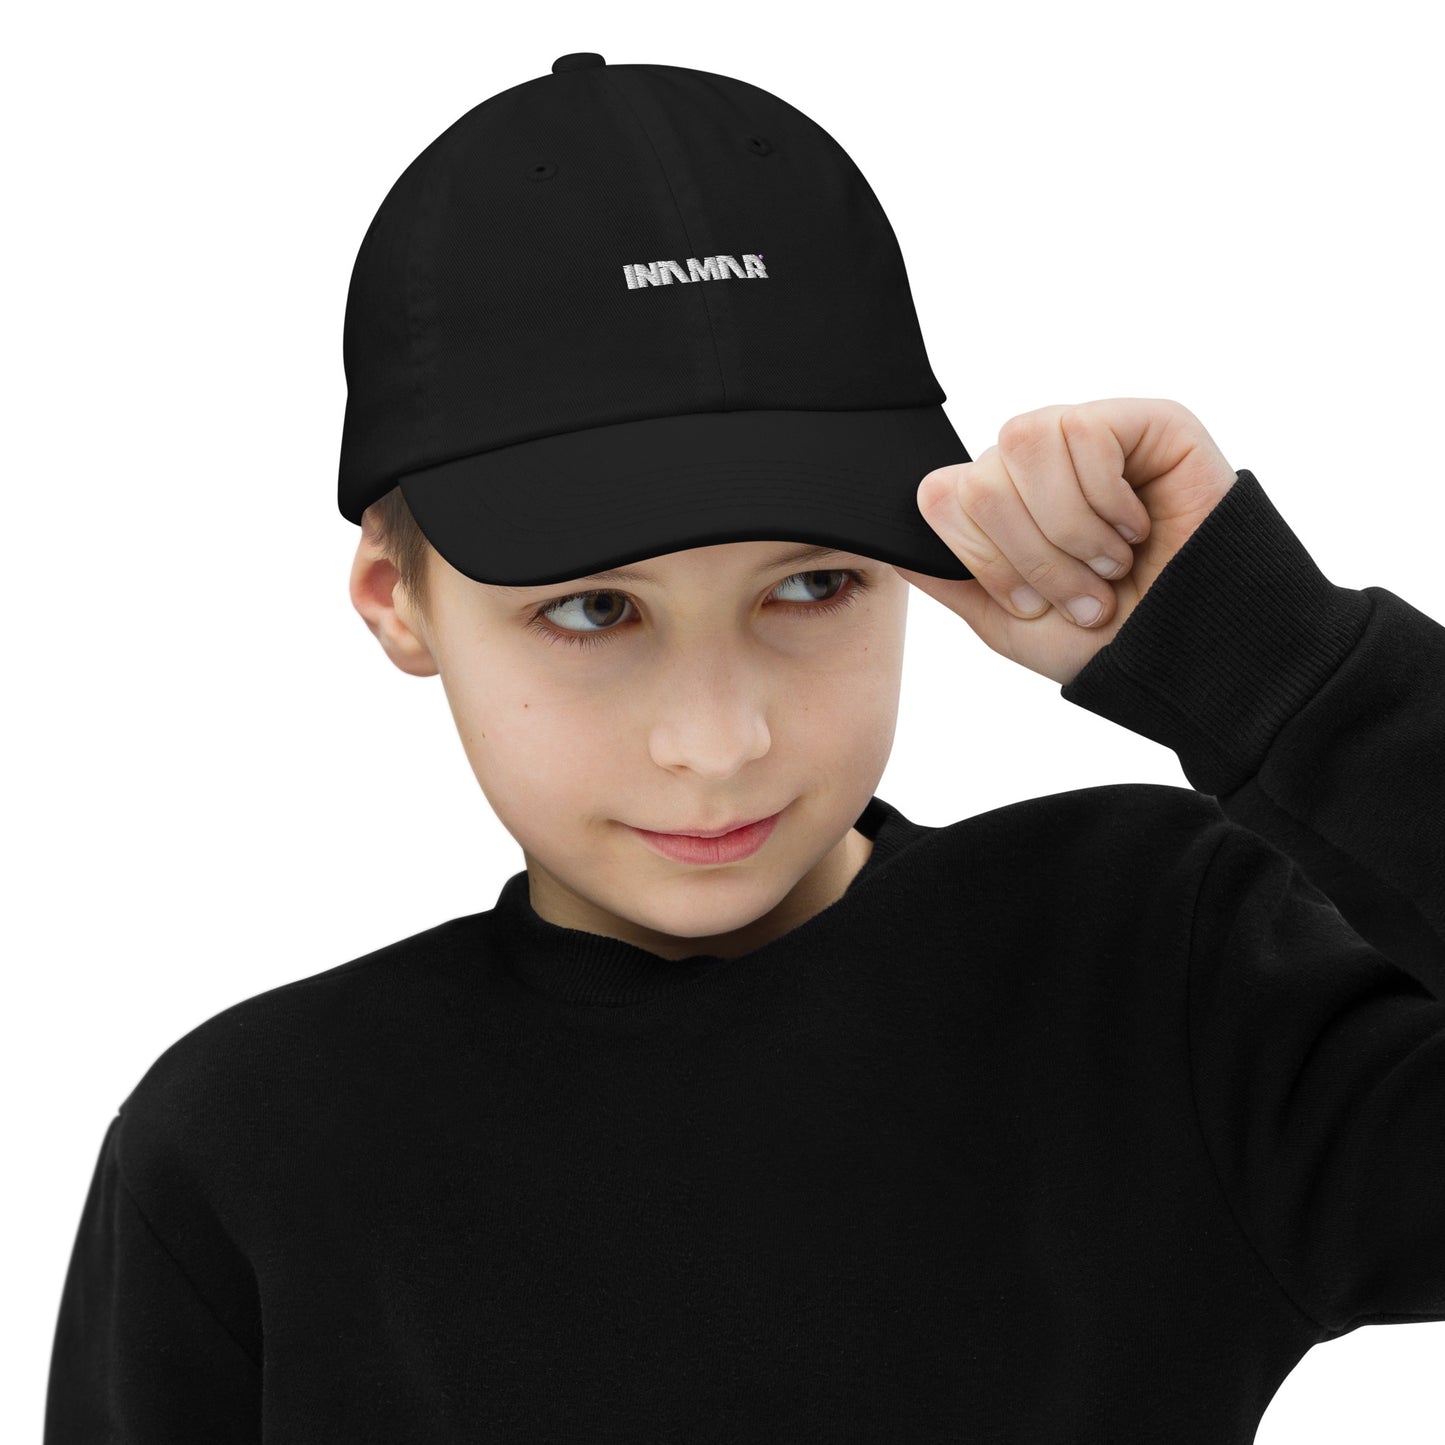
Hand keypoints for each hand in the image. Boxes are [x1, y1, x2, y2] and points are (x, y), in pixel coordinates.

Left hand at [893, 397, 1237, 685]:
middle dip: (1031, 556)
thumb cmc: (1110, 642)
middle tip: (1085, 591)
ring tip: (1112, 562)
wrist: (1190, 657)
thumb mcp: (1008, 624)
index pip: (942, 496)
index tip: (1030, 603)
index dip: (981, 556)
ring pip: (1023, 444)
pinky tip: (1139, 526)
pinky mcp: (1146, 421)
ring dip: (1069, 529)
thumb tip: (894, 547)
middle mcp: (1040, 464)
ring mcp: (1091, 436)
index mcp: (1004, 504)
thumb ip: (952, 581)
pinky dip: (1107, 499)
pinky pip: (1084, 430)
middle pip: (980, 476)